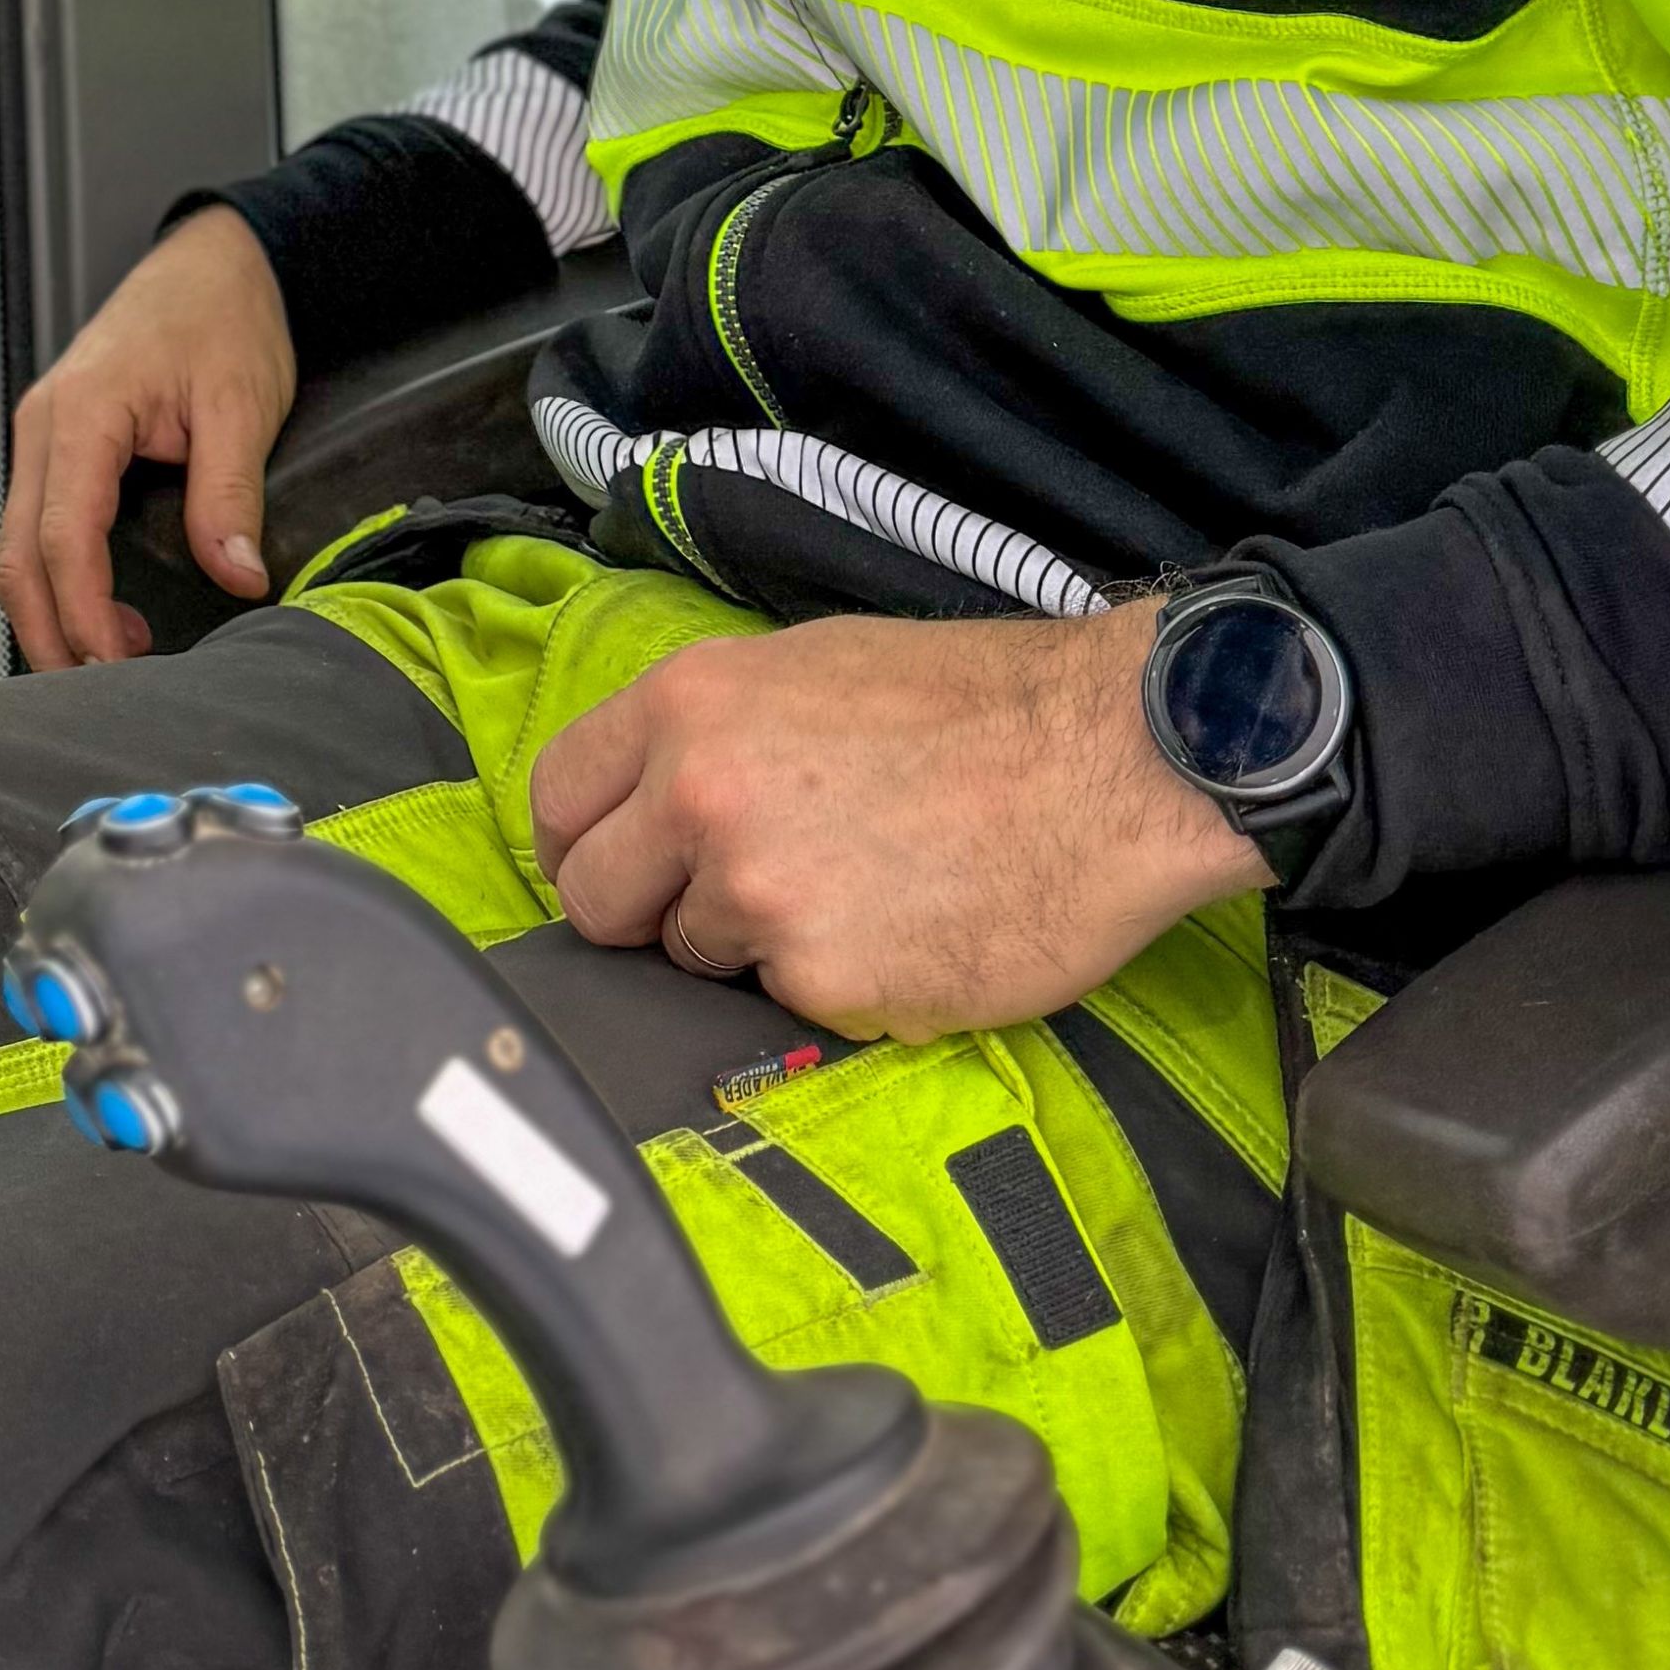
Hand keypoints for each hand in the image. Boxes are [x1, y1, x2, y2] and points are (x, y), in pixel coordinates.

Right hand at [0, 209, 297, 669]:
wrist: (213, 263)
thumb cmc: (223, 317)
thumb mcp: (243, 404)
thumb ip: (230, 495)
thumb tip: (236, 578)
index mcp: (81, 413)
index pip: (64, 538)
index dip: (87, 614)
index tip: (123, 666)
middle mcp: (43, 425)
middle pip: (18, 557)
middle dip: (51, 635)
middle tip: (102, 696)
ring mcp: (42, 435)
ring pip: (17, 548)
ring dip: (51, 614)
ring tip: (114, 662)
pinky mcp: (56, 446)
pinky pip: (35, 527)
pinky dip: (56, 582)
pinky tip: (106, 613)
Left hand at [528, 605, 1256, 1038]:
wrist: (1112, 761)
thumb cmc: (979, 706)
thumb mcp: (810, 669)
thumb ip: (712, 733)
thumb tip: (655, 796)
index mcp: (688, 706)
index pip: (557, 798)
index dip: (578, 846)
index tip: (606, 870)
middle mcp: (699, 798)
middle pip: (596, 900)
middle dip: (644, 914)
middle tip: (723, 905)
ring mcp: (757, 897)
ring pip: (698, 957)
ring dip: (758, 944)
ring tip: (860, 891)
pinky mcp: (825, 981)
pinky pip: (791, 1000)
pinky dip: (838, 980)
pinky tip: (905, 929)